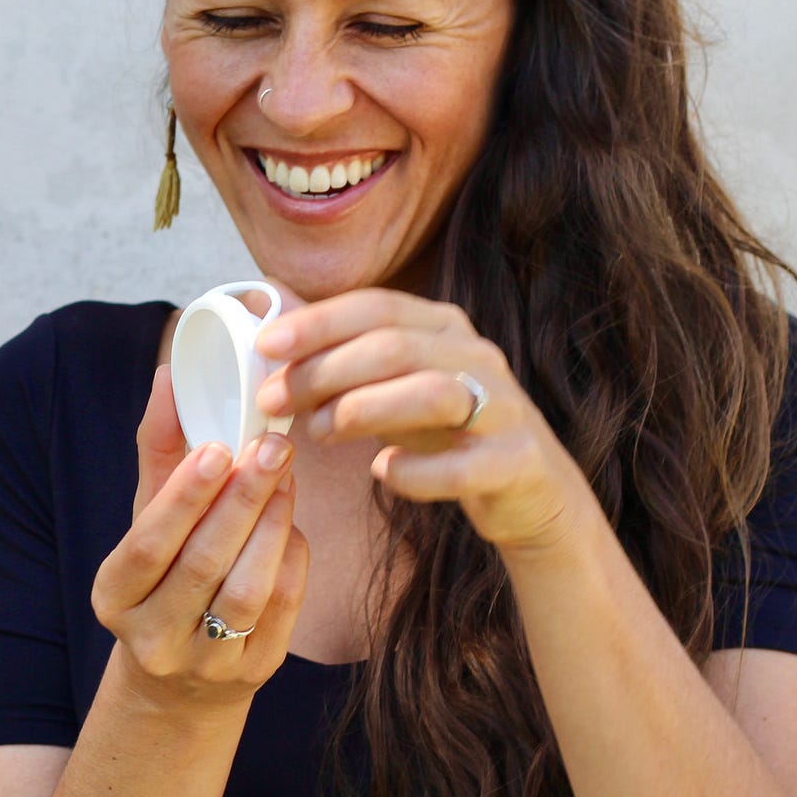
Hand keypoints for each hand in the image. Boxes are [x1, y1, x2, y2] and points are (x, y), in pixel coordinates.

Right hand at [90, 362, 309, 705]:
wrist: (180, 674)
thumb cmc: (163, 573)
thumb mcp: (149, 516)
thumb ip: (160, 448)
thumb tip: (169, 375)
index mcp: (114, 596)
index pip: (147, 544)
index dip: (185, 497)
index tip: (220, 448)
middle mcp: (151, 638)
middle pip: (202, 565)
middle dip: (242, 501)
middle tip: (272, 447)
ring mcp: (204, 664)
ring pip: (247, 591)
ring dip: (272, 527)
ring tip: (286, 478)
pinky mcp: (254, 674)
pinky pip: (282, 612)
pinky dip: (291, 559)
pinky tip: (291, 522)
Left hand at [255, 289, 593, 556]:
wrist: (529, 491)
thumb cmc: (444, 431)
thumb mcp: (393, 384)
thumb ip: (342, 355)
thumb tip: (271, 322)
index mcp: (444, 327)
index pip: (377, 306)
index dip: (319, 322)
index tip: (268, 345)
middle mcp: (477, 356)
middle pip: (393, 346)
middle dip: (323, 370)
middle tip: (273, 400)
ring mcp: (505, 407)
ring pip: (429, 393)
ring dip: (360, 411)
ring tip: (318, 433)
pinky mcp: (517, 461)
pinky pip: (460, 466)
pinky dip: (413, 472)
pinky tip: (383, 472)